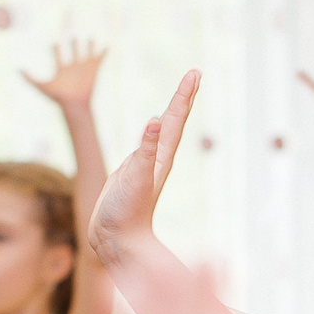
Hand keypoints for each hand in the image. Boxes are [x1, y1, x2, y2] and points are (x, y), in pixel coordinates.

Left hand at [22, 37, 106, 109]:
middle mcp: (74, 68)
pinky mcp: (94, 70)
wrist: (75, 104)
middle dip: (74, 44)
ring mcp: (85, 68)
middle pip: (74, 52)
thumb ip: (29, 78)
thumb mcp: (42, 86)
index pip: (59, 55)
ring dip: (89, 45)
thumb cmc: (59, 97)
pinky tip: (108, 45)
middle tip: (73, 35)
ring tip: (91, 37)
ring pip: (87, 53)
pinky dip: (104, 52)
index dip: (56, 48)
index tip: (54, 43)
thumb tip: (17, 70)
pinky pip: (100, 59)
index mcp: (63, 70)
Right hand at [89, 69, 199, 263]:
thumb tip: (155, 123)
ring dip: (171, 111)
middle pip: (173, 121)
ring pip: (162, 131)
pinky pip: (146, 144)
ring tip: (180, 96)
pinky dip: (150, 132)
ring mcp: (146, 165)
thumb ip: (145, 151)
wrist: (119, 241)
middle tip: (194, 74)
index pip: (175, 119)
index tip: (194, 73)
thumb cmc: (127, 212)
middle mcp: (158, 158)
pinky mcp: (133, 173)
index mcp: (161, 157)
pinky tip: (152, 129)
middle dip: (183, 96)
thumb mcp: (135, 178)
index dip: (183, 95)